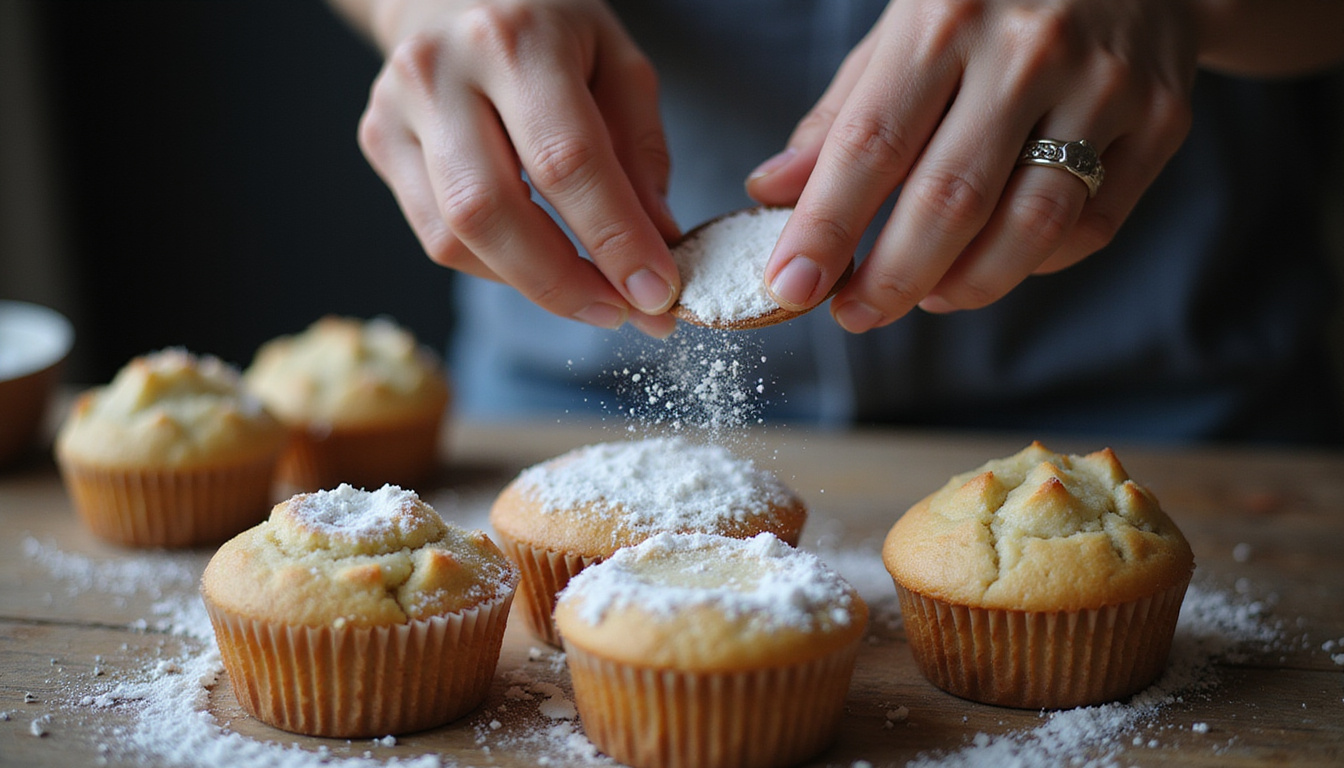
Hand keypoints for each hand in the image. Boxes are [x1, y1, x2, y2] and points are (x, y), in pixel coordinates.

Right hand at [354, 0, 680, 336]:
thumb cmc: (550, 29)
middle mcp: (440, 71)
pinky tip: (539, 265)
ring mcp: (396, 109)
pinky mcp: (377, 142)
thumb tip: (656, 247)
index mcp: (515, 40)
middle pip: (492, 211)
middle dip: (564, 282)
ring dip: (531, 286)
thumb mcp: (618, 64)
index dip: (614, 239)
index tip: (658, 293)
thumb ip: (641, 153)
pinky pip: (435, 237)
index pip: (566, 160)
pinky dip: (496, 268)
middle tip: (623, 313)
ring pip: (455, 237)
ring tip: (591, 297)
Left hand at [746, 0, 1198, 332]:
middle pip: (949, 202)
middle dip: (890, 279)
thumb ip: (843, 114)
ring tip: (924, 296)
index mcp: (946, 14)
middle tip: (854, 313)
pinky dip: (1033, 264)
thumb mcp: (907, 29)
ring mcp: (1105, 83)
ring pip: (1028, 228)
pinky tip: (994, 259)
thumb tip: (772, 193)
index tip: (790, 288)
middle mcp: (1029, 48)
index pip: (871, 146)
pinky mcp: (1161, 118)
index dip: (825, 229)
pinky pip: (1090, 226)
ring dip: (963, 286)